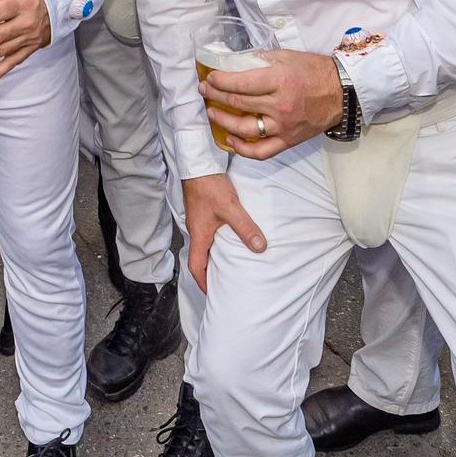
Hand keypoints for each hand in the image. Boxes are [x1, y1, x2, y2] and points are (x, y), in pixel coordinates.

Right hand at [180, 173, 266, 293]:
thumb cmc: (208, 185)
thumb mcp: (230, 208)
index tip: (213, 293)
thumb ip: (245, 228)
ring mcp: (199, 219)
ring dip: (215, 255)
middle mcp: (196, 229)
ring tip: (230, 262)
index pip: (196, 266)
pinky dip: (218, 240)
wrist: (197, 163)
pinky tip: (230, 236)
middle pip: (200, 256)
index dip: (203, 282)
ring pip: (205, 243)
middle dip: (210, 271)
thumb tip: (260, 247)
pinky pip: (209, 231)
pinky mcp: (203, 210)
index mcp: (198, 234)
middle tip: (224, 281)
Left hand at [201, 47, 344, 159]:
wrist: (343, 92)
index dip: (219, 81)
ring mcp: (284, 125)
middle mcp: (280, 105)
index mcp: (279, 80)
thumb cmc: (314, 71)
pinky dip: (243, 149)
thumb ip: (260, 60)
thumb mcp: (286, 56)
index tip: (209, 78)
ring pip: (245, 128)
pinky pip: (262, 151)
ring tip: (212, 113)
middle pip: (238, 103)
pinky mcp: (289, 140)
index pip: (240, 83)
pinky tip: (230, 139)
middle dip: (215, 96)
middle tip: (204, 91)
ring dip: (223, 121)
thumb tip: (234, 63)